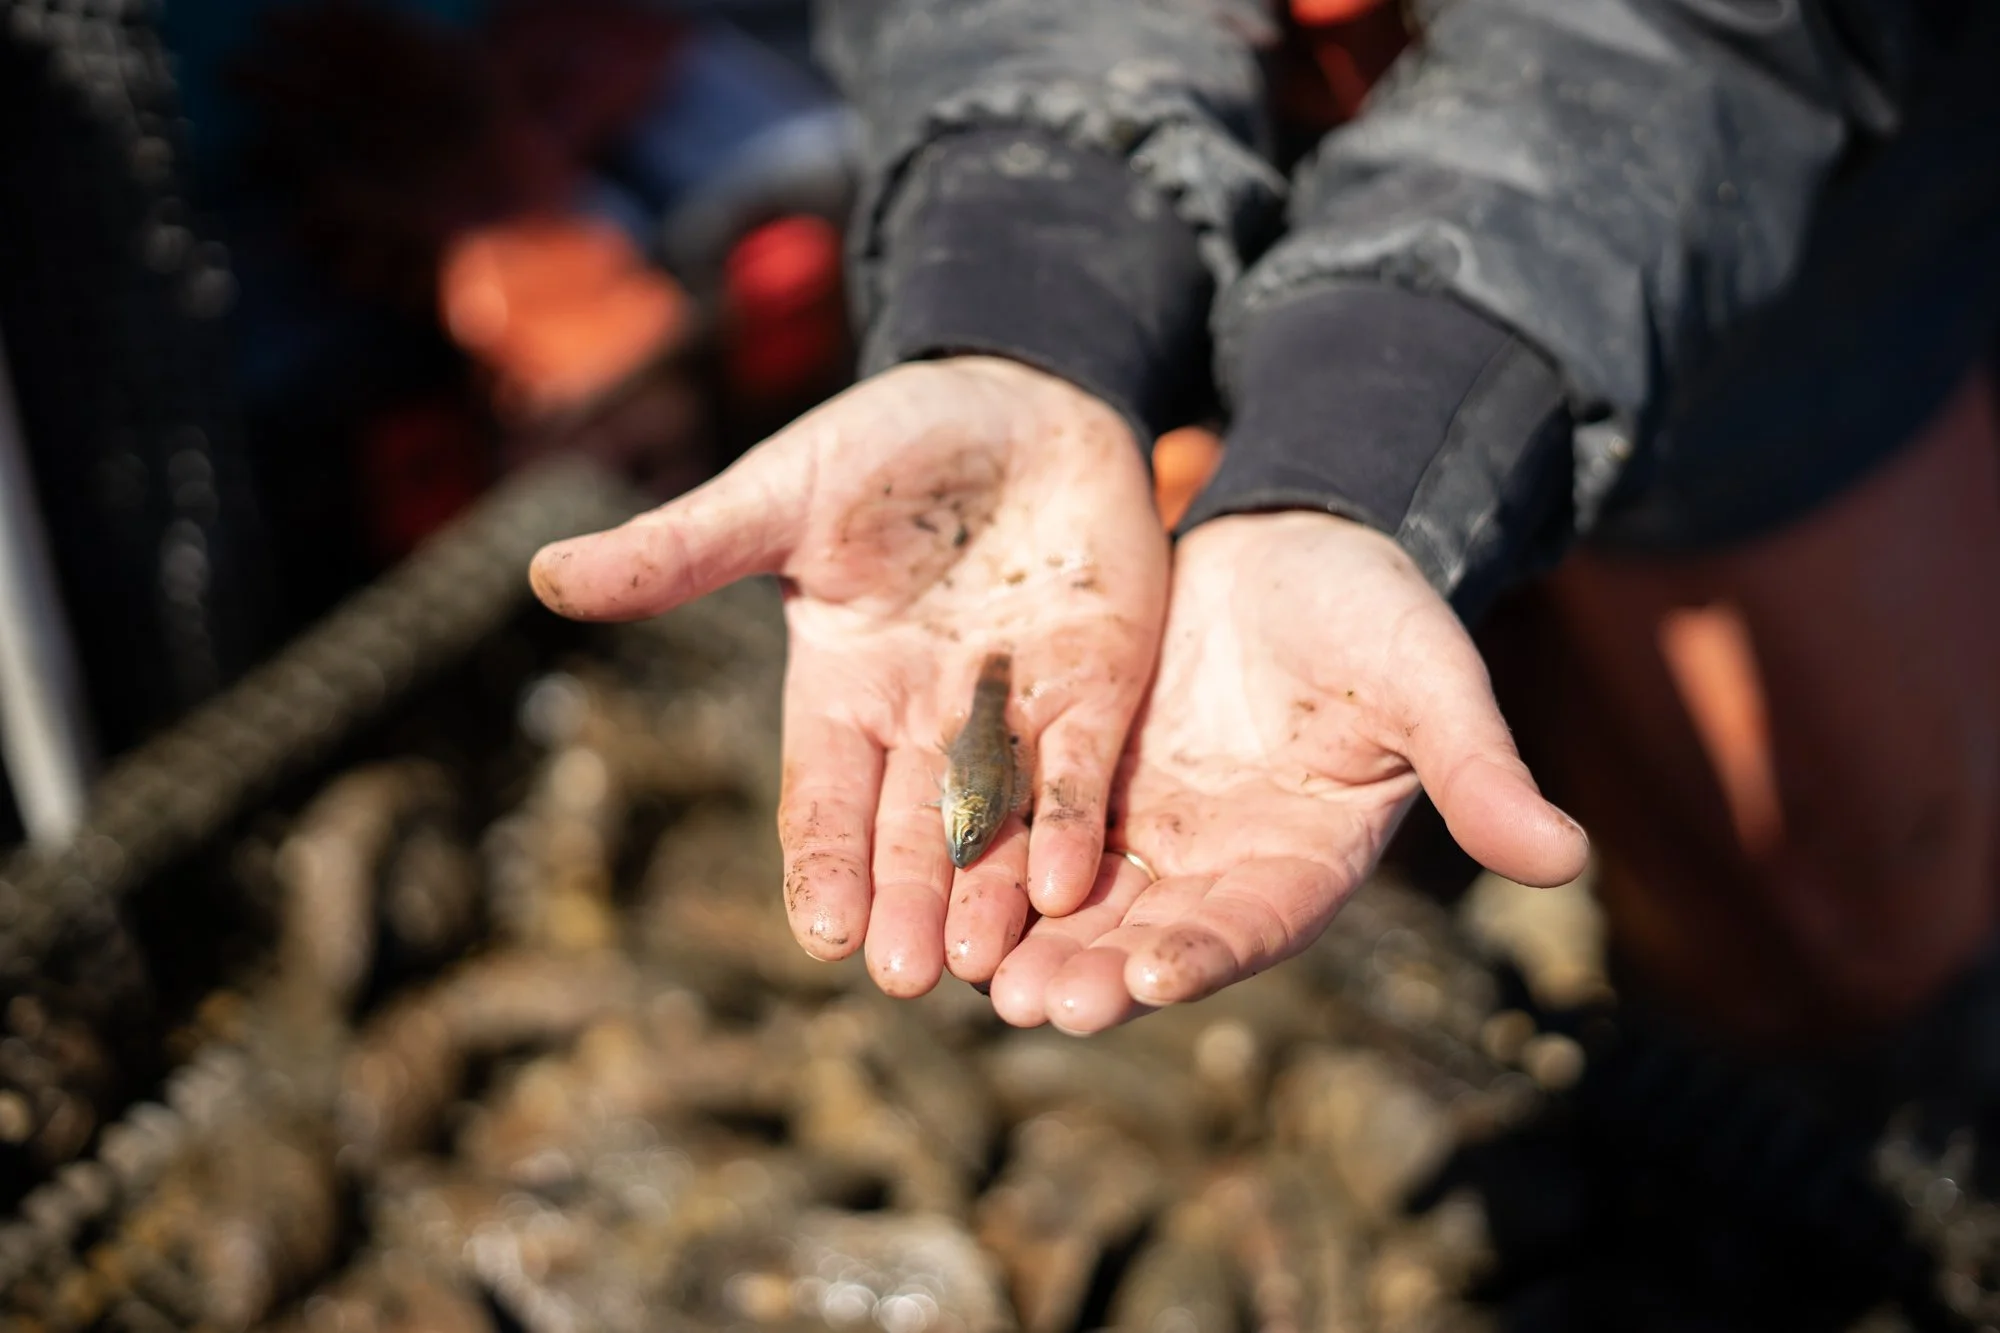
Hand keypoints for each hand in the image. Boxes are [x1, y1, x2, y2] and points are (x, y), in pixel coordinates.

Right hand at [529, 357, 1168, 994]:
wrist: (1020, 396)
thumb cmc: (889, 444)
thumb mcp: (783, 495)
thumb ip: (686, 549)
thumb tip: (546, 577)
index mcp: (843, 690)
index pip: (825, 798)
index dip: (823, 864)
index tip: (823, 934)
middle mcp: (925, 724)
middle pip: (912, 833)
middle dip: (908, 904)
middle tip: (904, 979)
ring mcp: (1015, 713)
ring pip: (997, 825)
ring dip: (989, 896)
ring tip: (979, 966)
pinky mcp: (1096, 690)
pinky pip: (1079, 771)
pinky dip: (1068, 826)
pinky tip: (1065, 887)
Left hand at [987, 511, 1588, 1032]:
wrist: (1294, 546)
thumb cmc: (1378, 611)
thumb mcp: (1430, 677)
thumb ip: (1481, 770)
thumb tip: (1570, 859)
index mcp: (1308, 857)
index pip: (1258, 922)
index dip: (1208, 951)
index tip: (1152, 978)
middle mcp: (1221, 863)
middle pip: (1155, 935)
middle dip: (1095, 973)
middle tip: (1032, 1005)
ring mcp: (1150, 830)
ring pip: (1082, 903)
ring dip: (1030, 941)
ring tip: (970, 973)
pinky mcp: (1090, 784)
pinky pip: (1033, 835)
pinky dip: (993, 866)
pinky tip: (937, 885)